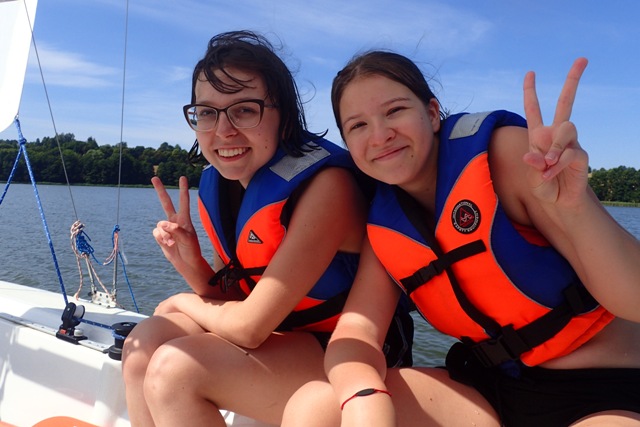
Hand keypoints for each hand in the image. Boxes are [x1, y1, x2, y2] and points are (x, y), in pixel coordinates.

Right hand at [152, 176, 202, 274]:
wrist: (186, 262)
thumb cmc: (191, 250)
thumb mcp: (187, 239)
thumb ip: (176, 229)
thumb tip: (162, 224)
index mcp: (185, 219)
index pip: (184, 201)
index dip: (183, 189)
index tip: (183, 177)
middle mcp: (175, 221)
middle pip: (166, 202)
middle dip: (160, 190)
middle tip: (154, 177)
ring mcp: (167, 228)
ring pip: (159, 225)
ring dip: (165, 235)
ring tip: (173, 243)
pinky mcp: (160, 236)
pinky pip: (156, 233)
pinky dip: (161, 239)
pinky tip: (167, 244)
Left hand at [522, 58, 589, 205]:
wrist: (560, 202)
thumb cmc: (544, 187)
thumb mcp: (532, 178)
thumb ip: (532, 167)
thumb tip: (531, 155)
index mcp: (538, 136)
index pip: (533, 109)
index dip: (530, 92)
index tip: (530, 73)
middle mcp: (555, 135)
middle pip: (566, 103)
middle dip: (573, 81)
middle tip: (582, 58)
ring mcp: (570, 143)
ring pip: (565, 129)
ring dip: (555, 146)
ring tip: (547, 165)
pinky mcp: (580, 155)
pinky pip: (569, 153)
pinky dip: (558, 165)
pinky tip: (551, 174)